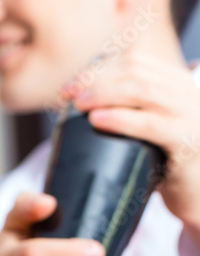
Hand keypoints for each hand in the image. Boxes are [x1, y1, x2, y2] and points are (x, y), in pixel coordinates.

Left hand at [73, 52, 199, 243]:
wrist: (198, 193)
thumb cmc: (165, 160)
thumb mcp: (149, 127)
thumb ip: (128, 108)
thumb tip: (76, 99)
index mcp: (177, 84)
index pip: (135, 61)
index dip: (98, 69)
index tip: (70, 86)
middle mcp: (188, 93)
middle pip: (136, 71)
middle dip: (95, 80)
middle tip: (68, 96)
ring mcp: (192, 116)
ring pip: (143, 90)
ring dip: (104, 94)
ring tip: (79, 105)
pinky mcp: (188, 142)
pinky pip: (152, 124)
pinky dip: (121, 119)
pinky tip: (98, 120)